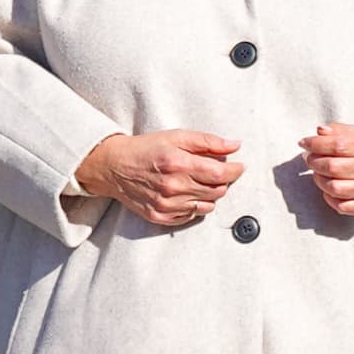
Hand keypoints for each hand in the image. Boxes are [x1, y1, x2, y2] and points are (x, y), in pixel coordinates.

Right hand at [75, 128, 242, 228]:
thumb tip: (235, 145)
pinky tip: (186, 193)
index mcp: (179, 164)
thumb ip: (208, 142)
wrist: (114, 166)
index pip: (221, 174)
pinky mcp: (160, 217)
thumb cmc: (145, 149)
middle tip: (216, 171)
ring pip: (207, 206)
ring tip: (198, 182)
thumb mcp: (176, 136)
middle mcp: (173, 187)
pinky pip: (191, 217)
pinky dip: (195, 206)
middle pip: (217, 191)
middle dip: (223, 181)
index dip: (236, 171)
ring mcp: (167, 205)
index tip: (239, 167)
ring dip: (210, 194)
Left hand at [298, 124, 353, 218]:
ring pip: (335, 188)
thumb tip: (320, 132)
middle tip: (310, 158)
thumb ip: (340, 131)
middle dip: (314, 162)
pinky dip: (330, 199)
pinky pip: (343, 207)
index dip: (315, 144)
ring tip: (318, 173)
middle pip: (333, 167)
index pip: (338, 145)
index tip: (304, 143)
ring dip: (319, 180)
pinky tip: (328, 190)